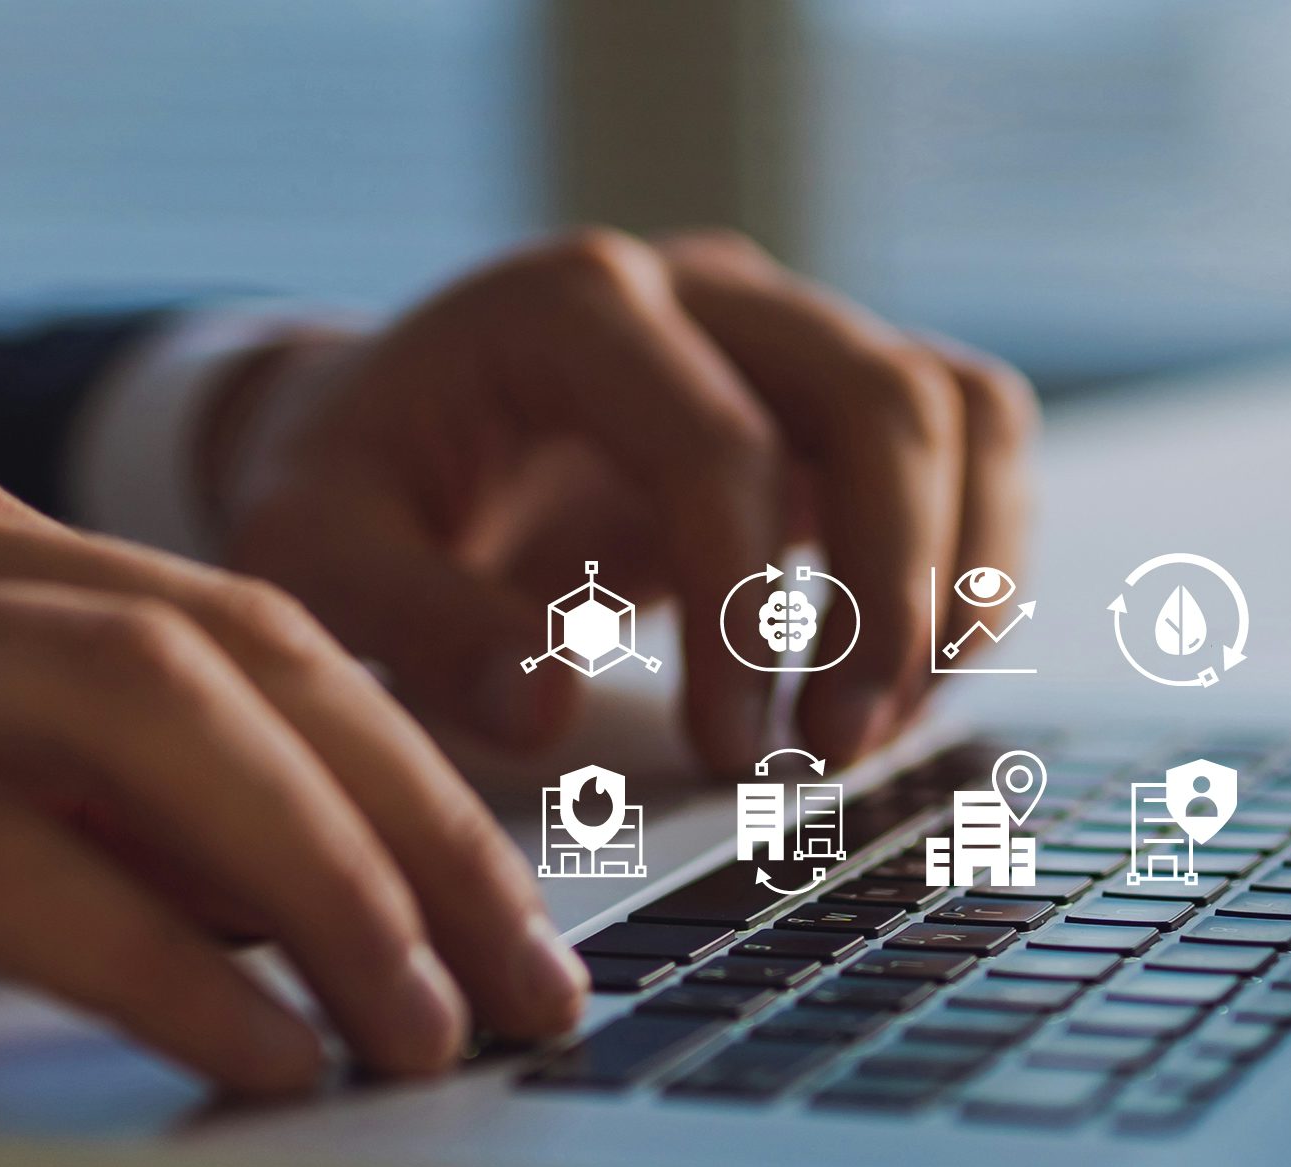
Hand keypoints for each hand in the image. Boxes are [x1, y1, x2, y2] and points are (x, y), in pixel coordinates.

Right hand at [0, 447, 584, 1091]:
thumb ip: (38, 789)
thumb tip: (274, 896)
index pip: (232, 621)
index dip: (400, 764)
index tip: (506, 904)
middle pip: (226, 653)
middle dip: (408, 821)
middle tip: (518, 976)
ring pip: (137, 720)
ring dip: (320, 881)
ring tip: (427, 1024)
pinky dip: (151, 953)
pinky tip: (252, 1045)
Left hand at [215, 229, 1036, 774]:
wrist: (373, 435)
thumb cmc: (345, 489)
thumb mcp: (316, 554)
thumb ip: (418, 627)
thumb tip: (549, 715)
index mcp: (572, 304)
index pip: (717, 444)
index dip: (743, 612)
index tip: (727, 751)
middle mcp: (699, 291)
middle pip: (880, 399)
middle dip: (888, 590)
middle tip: (834, 748)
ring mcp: (777, 331)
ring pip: (953, 408)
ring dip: (957, 576)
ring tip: (876, 726)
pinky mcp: (821, 396)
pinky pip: (964, 442)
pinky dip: (975, 557)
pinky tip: (909, 679)